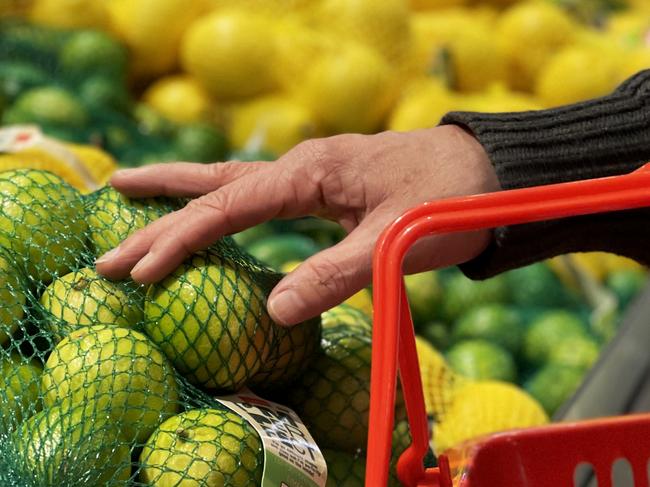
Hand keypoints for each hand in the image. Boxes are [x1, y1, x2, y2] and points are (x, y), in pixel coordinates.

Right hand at [95, 125, 499, 325]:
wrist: (486, 170)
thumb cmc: (447, 201)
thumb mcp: (395, 241)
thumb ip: (336, 273)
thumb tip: (274, 312)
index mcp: (309, 172)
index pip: (228, 206)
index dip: (180, 239)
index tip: (140, 273)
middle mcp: (299, 167)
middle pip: (213, 189)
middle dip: (158, 215)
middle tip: (106, 245)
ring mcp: (308, 175)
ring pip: (229, 185)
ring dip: (179, 197)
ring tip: (129, 197)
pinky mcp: (321, 189)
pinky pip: (256, 197)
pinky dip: (219, 206)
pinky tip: (207, 214)